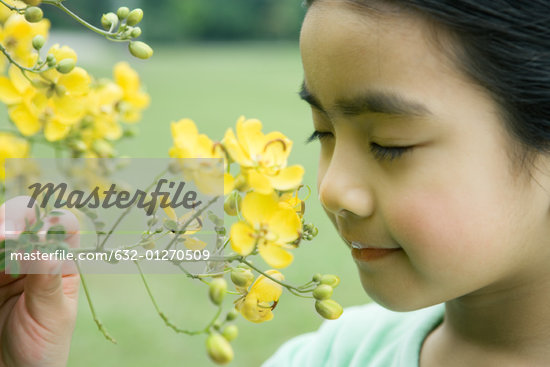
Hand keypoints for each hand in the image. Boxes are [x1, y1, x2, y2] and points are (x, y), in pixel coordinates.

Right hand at [0, 196, 79, 366]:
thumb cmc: (44, 346)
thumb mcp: (52, 314)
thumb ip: (46, 281)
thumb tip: (48, 249)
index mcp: (62, 264)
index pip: (63, 229)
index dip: (56, 220)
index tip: (45, 228)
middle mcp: (35, 258)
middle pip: (28, 223)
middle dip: (19, 219)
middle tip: (9, 233)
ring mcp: (8, 266)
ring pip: (3, 233)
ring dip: (1, 229)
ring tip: (1, 236)